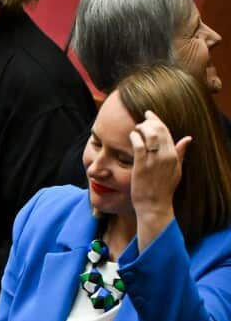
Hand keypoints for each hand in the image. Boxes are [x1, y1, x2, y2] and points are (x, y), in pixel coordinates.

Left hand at [129, 109, 189, 246]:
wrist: (154, 205)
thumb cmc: (163, 189)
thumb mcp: (176, 170)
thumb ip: (180, 153)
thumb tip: (188, 138)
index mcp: (174, 156)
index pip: (167, 132)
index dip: (157, 121)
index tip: (149, 115)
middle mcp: (166, 156)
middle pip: (159, 131)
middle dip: (150, 122)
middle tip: (142, 120)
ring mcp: (154, 161)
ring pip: (150, 136)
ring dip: (142, 128)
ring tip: (136, 128)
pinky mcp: (142, 166)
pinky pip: (139, 146)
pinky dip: (135, 137)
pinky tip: (132, 136)